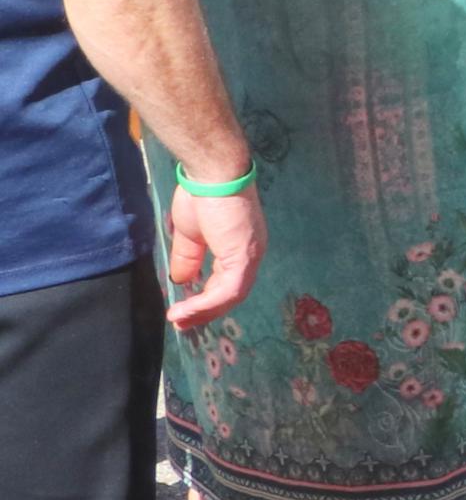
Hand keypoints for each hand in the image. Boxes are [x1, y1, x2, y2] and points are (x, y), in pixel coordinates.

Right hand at [164, 183, 265, 328]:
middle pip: (231, 293)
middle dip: (205, 312)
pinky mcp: (243, 257)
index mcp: (240, 247)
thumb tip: (180, 281)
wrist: (211, 175)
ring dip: (202, 312)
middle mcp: (251, 254)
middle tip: (182, 324)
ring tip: (179, 321)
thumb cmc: (201, 197)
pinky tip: (185, 311)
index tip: (184, 311)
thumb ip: (188, 259)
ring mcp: (250, 256)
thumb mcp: (190, 235)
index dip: (206, 299)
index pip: (227, 282)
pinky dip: (206, 304)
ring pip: (230, 296)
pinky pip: (227, 290)